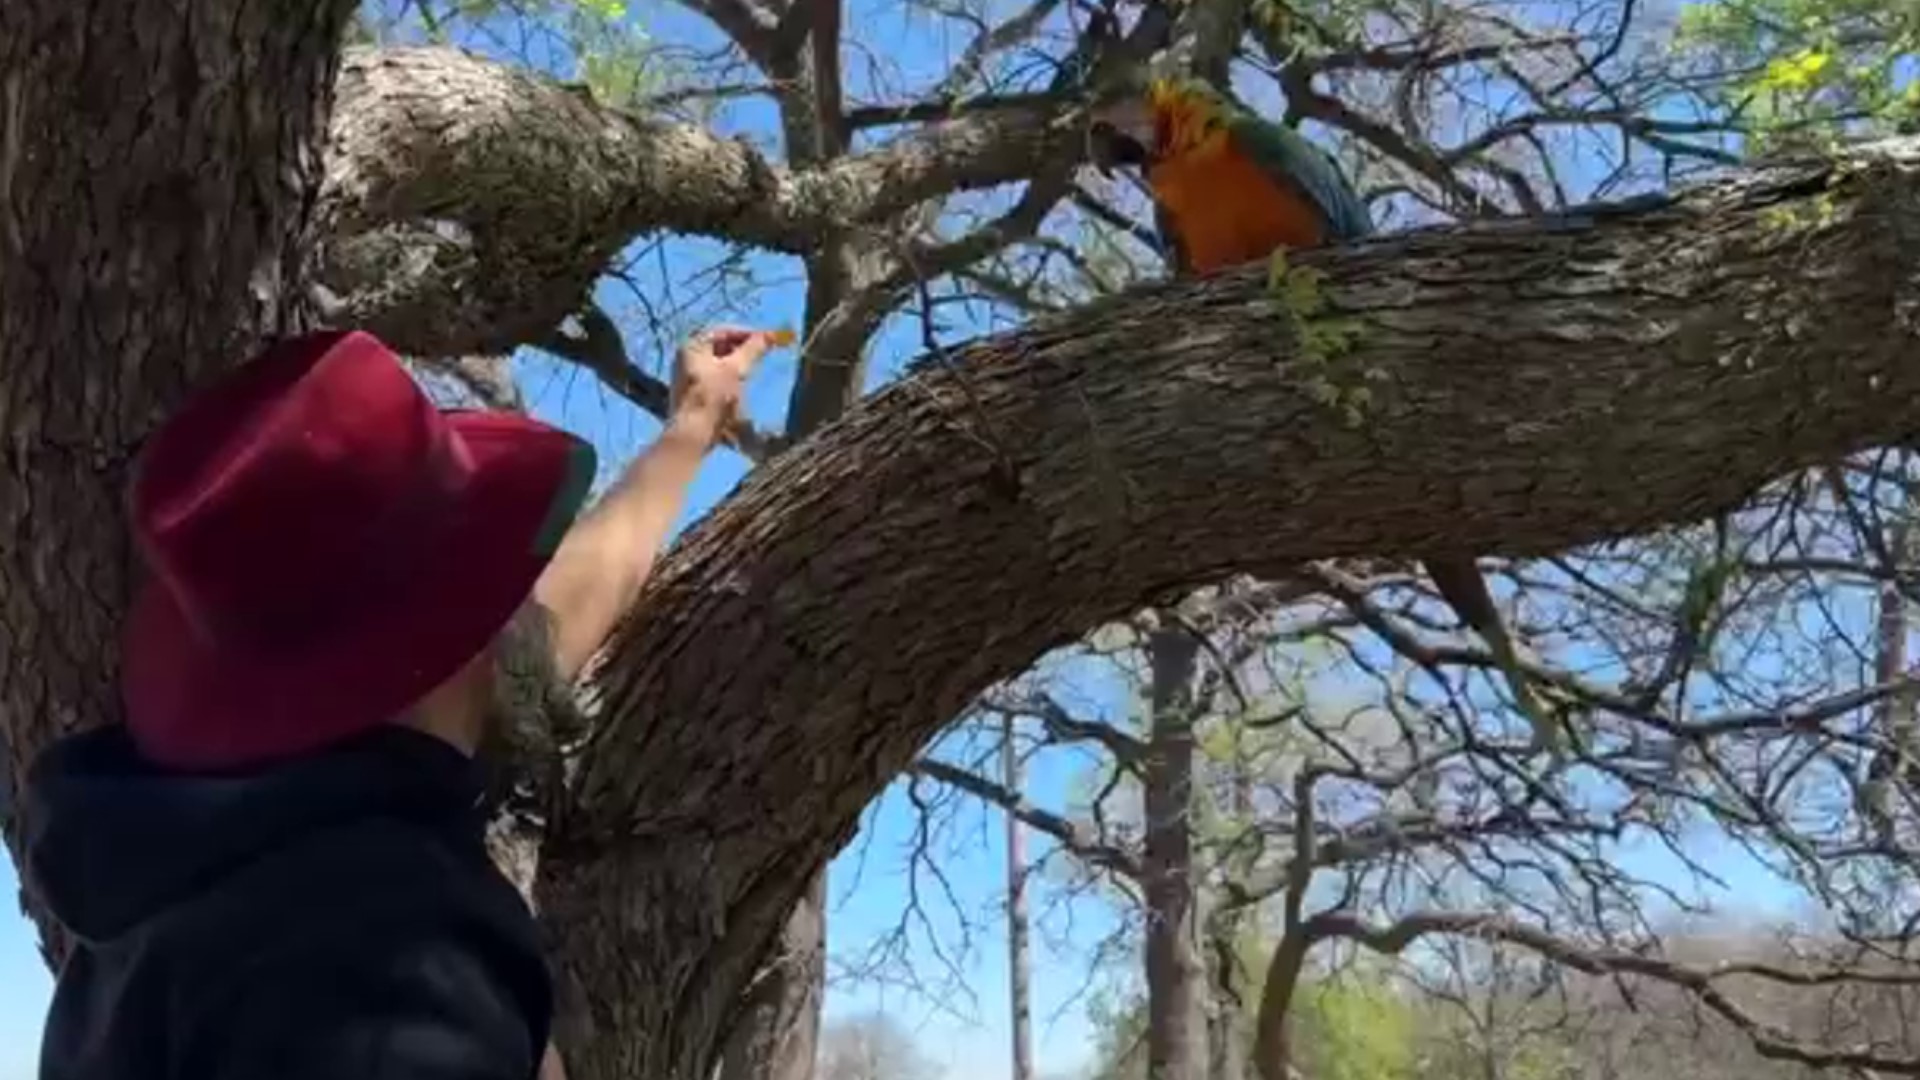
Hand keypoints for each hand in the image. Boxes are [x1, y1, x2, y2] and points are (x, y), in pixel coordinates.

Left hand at [670, 326, 772, 444]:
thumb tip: (770, 335)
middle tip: (761, 355)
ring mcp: (688, 377)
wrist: (692, 434)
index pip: (723, 331)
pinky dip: (729, 381)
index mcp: (691, 347)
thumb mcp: (735, 369)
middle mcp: (686, 358)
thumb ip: (753, 349)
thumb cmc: (712, 398)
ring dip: (737, 367)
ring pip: (719, 364)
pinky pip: (715, 380)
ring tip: (750, 375)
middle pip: (720, 347)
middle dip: (743, 351)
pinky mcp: (693, 394)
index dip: (746, 334)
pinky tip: (738, 393)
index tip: (766, 340)